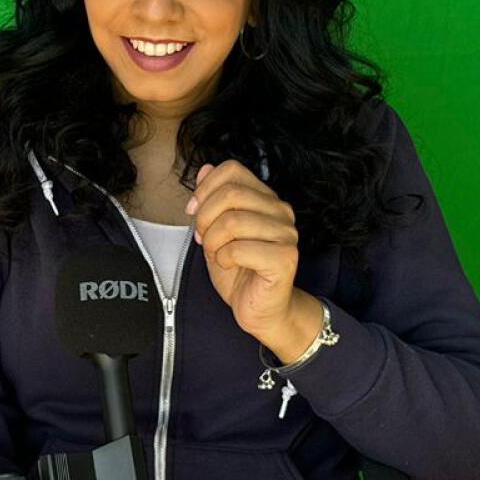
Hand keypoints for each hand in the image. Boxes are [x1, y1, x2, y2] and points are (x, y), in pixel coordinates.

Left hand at [186, 160, 304, 343]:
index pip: (233, 170)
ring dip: (212, 242)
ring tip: (217, 255)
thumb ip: (212, 200)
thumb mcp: (216, 231)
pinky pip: (239, 249)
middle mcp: (281, 211)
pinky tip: (229, 266)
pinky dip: (223, 259)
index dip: (205, 188)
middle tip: (202, 239)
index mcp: (266, 199)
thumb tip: (205, 169)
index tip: (193, 211)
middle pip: (231, 193)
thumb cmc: (240, 272)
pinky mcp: (285, 258)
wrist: (260, 310)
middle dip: (205, 217)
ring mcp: (286, 234)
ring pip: (232, 221)